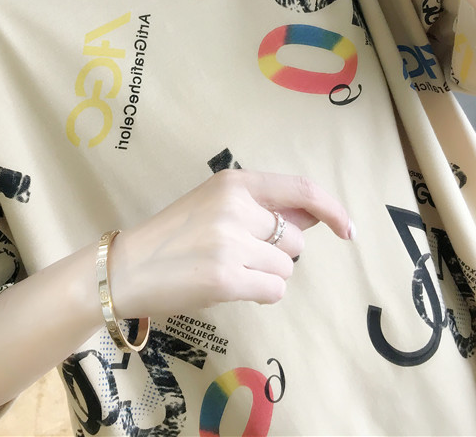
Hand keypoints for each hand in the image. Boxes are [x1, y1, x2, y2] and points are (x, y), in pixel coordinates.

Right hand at [109, 169, 352, 319]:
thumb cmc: (176, 235)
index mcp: (233, 182)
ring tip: (228, 268)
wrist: (129, 266)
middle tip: (240, 254)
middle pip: (295, 240)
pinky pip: (274, 291)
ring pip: (286, 268)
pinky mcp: (226, 278)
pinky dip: (260, 293)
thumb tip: (316, 216)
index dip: (331, 209)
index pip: (301, 189)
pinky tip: (228, 285)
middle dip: (278, 253)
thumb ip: (263, 207)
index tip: (346, 229)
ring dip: (266, 275)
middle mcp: (234, 207)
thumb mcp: (216, 204)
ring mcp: (230, 243)